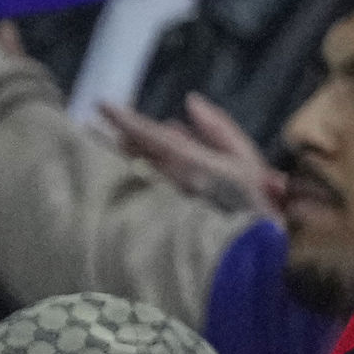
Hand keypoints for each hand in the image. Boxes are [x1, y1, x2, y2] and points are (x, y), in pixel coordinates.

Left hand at [98, 94, 281, 216]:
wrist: (251, 253)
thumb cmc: (256, 204)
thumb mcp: (247, 160)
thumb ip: (218, 129)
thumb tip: (191, 101)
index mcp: (190, 163)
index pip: (149, 136)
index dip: (125, 120)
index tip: (100, 104)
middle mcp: (169, 182)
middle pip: (135, 154)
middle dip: (119, 138)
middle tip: (97, 125)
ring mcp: (162, 201)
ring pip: (136, 171)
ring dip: (124, 156)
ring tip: (114, 144)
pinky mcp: (160, 217)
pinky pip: (143, 187)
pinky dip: (139, 173)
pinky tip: (140, 168)